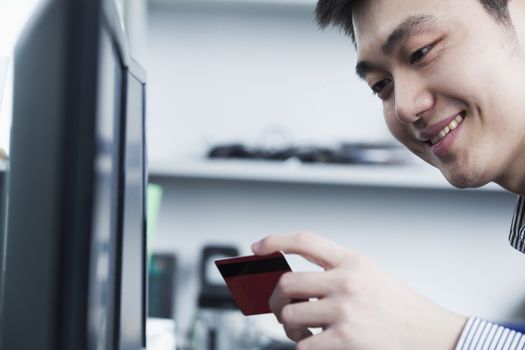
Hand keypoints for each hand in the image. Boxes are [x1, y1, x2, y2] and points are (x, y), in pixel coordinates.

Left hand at [251, 232, 466, 349]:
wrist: (431, 334)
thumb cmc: (397, 306)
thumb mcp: (368, 274)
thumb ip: (334, 271)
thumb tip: (293, 282)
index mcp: (352, 261)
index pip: (304, 240)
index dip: (276, 240)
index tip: (259, 247)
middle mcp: (346, 282)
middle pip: (287, 283)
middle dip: (275, 297)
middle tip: (278, 306)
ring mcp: (345, 311)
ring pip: (289, 315)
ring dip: (288, 326)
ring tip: (299, 329)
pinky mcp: (345, 340)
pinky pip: (302, 344)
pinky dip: (301, 346)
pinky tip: (312, 344)